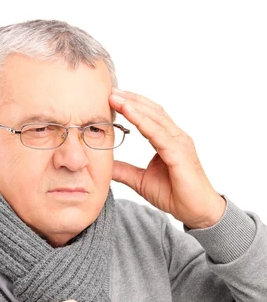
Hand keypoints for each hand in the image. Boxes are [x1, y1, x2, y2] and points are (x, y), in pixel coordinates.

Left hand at [109, 88, 225, 228]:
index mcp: (168, 141)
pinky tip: (129, 112)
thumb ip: (124, 171)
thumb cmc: (175, 195)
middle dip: (130, 99)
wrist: (196, 211)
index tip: (111, 98)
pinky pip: (158, 134)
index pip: (149, 116)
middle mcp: (175, 137)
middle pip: (152, 111)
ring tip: (115, 97)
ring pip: (155, 117)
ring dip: (134, 105)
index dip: (131, 106)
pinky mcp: (180, 153)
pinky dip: (142, 121)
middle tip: (110, 90)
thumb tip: (105, 165)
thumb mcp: (141, 181)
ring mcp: (179, 143)